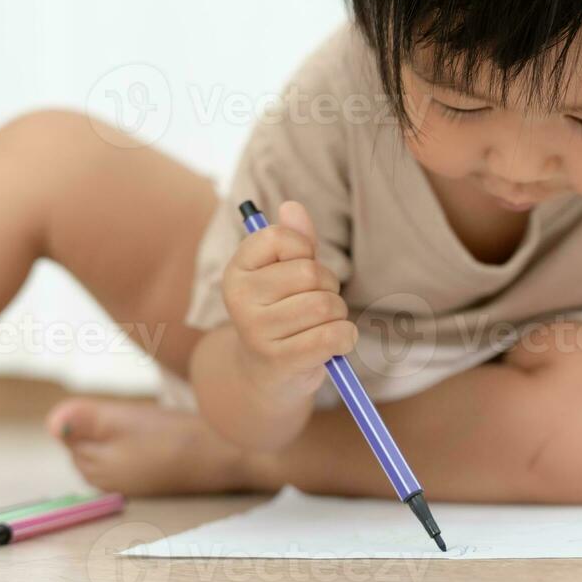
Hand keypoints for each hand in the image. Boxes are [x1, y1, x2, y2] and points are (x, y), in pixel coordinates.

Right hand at [220, 200, 355, 397]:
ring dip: (338, 314)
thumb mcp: (284, 273)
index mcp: (236, 270)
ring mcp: (256, 331)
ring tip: (321, 325)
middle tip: (317, 302)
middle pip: (311, 273)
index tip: (298, 268)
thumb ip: (294, 239)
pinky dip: (345, 338)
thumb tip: (292, 206)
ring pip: (325, 306)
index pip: (281, 237)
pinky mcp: (280, 361)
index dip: (304, 250)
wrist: (266, 375)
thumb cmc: (282, 313)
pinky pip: (333, 336)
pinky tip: (335, 343)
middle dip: (329, 286)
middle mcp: (239, 299)